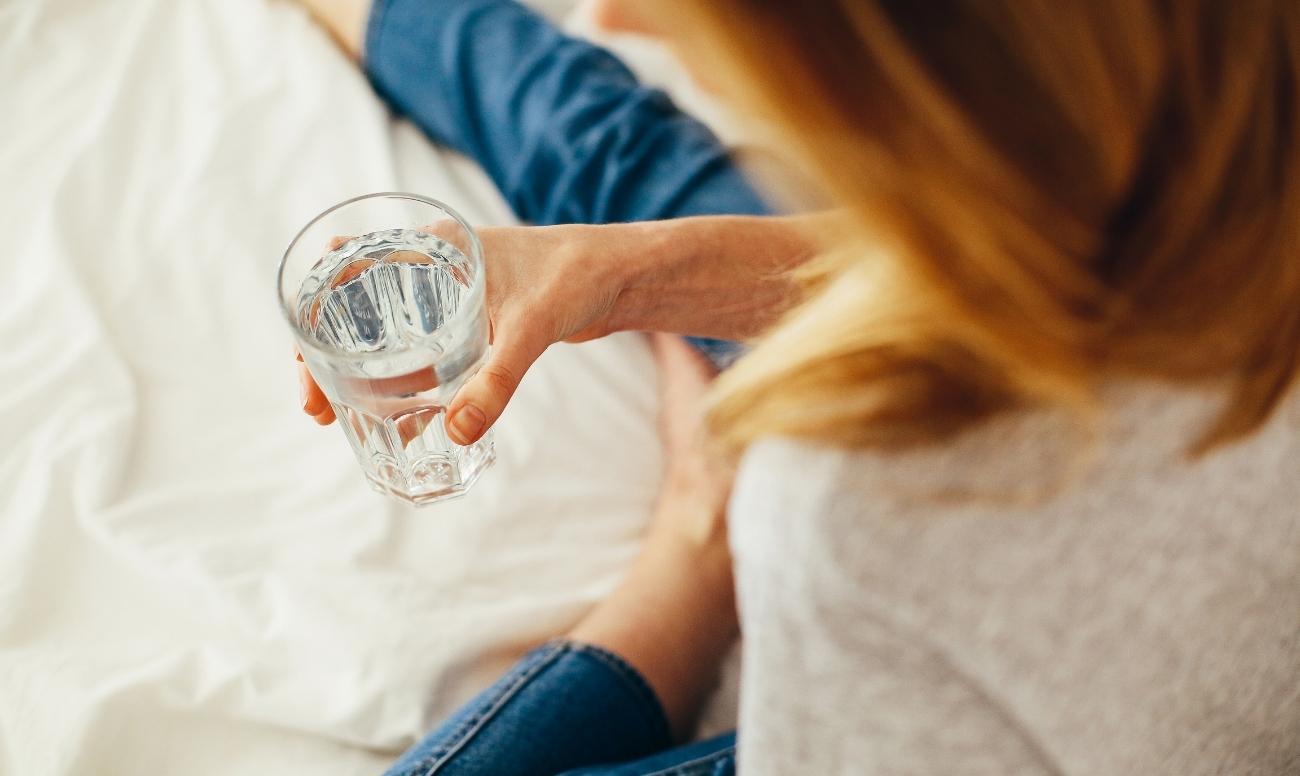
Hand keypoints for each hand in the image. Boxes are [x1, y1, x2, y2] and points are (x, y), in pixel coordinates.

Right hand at [297, 214, 814, 438]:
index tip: (308, 370)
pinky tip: (402, 418)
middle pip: (354, 311)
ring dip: (361, 372)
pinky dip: (402, 379)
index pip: (345, 275)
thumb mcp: (531, 329)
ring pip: (385, 333)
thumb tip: (455, 433)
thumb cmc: (576, 277)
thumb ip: (496, 381)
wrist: (621, 274)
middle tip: (317, 410)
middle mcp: (429, 267)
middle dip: (327, 358)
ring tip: (340, 419)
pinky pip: (418, 349)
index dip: (313, 320)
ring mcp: (447, 294)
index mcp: (429, 247)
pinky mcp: (470, 320)